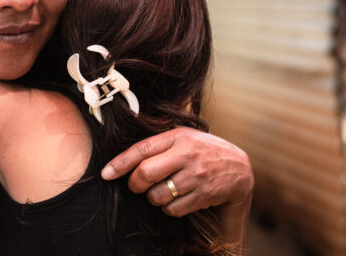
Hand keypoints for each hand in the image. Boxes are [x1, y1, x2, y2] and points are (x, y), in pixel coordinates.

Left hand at [101, 127, 252, 217]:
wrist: (239, 168)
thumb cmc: (202, 152)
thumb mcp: (183, 138)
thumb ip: (158, 144)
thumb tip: (123, 159)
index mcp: (178, 136)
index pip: (142, 149)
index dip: (120, 163)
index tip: (106, 174)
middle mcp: (187, 154)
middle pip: (145, 173)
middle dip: (135, 184)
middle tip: (137, 186)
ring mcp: (197, 175)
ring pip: (158, 195)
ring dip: (154, 198)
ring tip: (163, 190)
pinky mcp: (205, 194)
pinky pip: (173, 209)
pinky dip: (169, 208)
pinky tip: (177, 199)